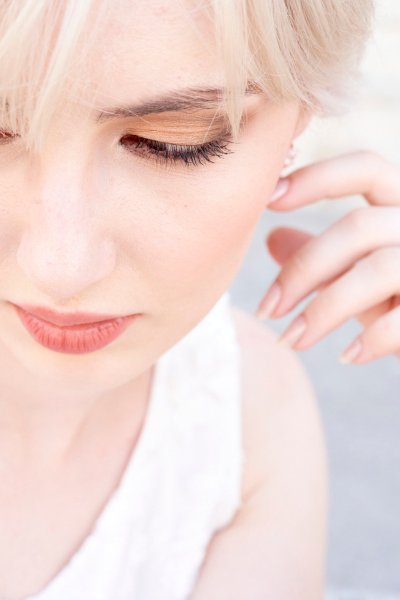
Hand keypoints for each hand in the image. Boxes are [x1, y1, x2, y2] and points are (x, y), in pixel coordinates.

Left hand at [256, 150, 399, 363]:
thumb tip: (271, 237)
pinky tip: (345, 357)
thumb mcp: (359, 274)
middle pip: (358, 227)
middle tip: (266, 310)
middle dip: (303, 270)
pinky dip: (372, 339)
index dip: (318, 178)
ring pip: (377, 270)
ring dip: (324, 311)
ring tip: (290, 341)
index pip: (366, 169)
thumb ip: (324, 255)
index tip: (269, 199)